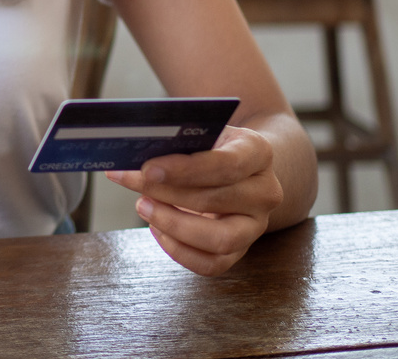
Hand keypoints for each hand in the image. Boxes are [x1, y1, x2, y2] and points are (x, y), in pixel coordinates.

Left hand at [106, 126, 282, 275]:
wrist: (240, 167)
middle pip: (214, 200)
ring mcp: (256, 224)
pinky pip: (212, 264)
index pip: (227, 164)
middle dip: (166, 193)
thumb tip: (135, 152)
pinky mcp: (241, 249)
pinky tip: (157, 228)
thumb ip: (178, 139)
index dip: (186, 169)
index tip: (148, 169)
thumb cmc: (213, 146)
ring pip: (219, 239)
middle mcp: (264, 191)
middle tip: (133, 182)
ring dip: (173, 225)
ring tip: (143, 206)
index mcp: (258, 152)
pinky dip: (179, 250)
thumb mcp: (203, 132)